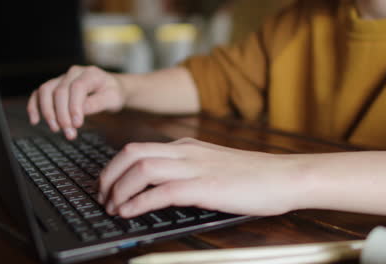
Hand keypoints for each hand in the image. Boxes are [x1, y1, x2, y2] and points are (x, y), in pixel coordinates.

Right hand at [27, 65, 125, 139]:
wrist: (111, 89)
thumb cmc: (113, 94)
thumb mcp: (113, 100)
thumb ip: (97, 104)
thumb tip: (79, 112)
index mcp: (91, 74)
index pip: (78, 87)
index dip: (74, 106)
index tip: (77, 124)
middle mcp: (74, 73)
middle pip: (60, 91)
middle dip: (62, 115)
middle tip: (69, 134)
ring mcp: (62, 78)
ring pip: (46, 91)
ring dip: (48, 112)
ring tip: (56, 129)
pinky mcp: (54, 87)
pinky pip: (39, 93)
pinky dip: (34, 106)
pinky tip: (35, 121)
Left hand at [98, 138, 307, 217]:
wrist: (283, 176)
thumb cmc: (252, 175)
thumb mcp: (212, 164)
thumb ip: (188, 169)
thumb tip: (162, 187)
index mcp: (186, 146)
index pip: (138, 149)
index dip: (114, 168)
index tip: (107, 186)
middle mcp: (185, 152)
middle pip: (131, 154)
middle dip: (108, 176)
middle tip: (102, 196)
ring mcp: (194, 168)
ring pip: (141, 169)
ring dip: (119, 190)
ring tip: (112, 208)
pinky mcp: (204, 187)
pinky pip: (161, 192)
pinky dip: (138, 203)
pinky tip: (129, 213)